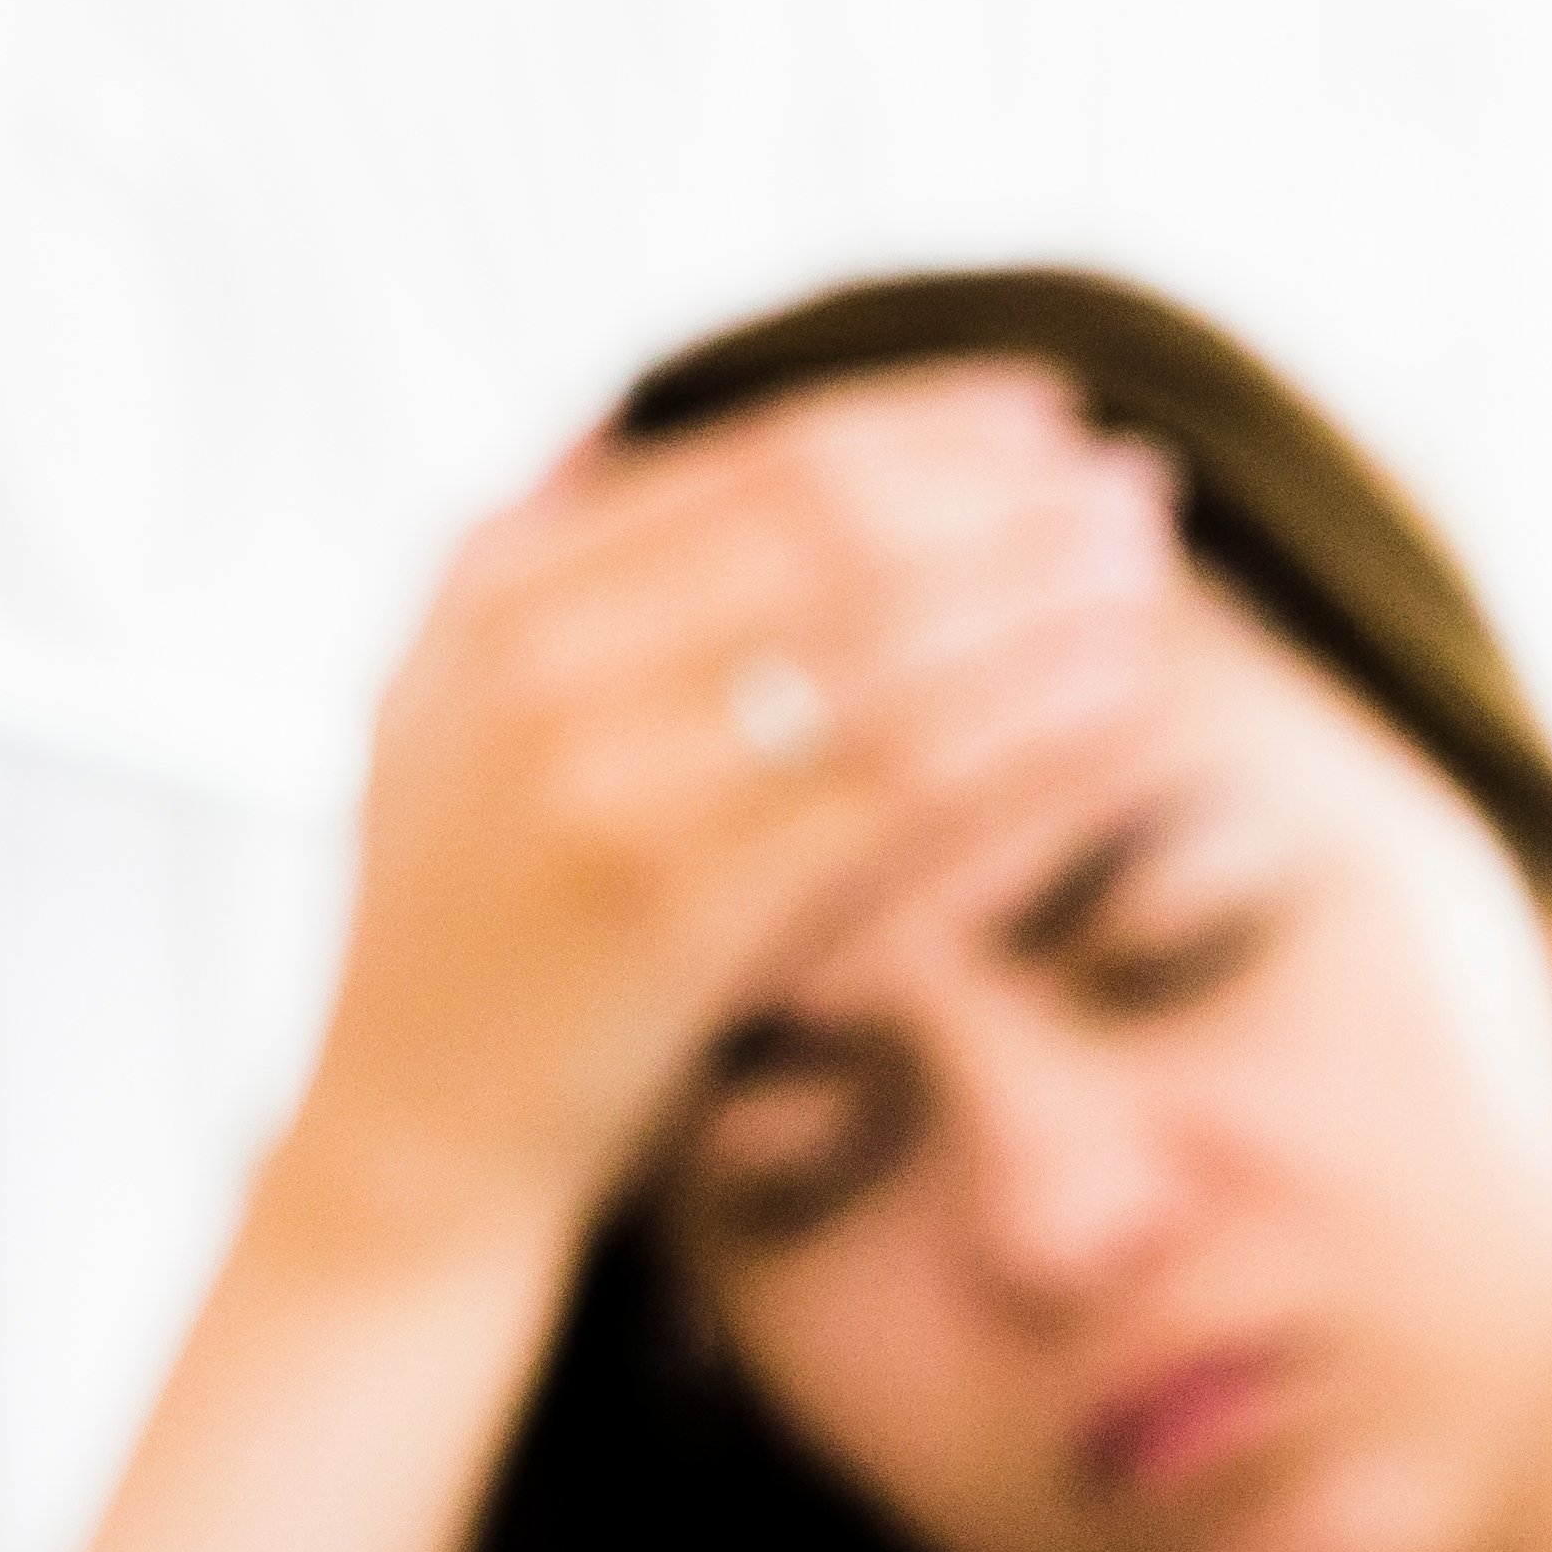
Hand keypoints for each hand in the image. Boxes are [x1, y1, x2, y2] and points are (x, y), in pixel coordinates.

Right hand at [269, 360, 1182, 1252]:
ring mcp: (603, 781)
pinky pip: (892, 791)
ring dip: (1034, 595)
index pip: (756, 460)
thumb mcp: (434, 704)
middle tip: (1134, 483)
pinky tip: (1117, 694)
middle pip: (833, 533)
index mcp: (496, 586)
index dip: (923, 425)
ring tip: (1144, 565)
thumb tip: (618, 410)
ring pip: (877, 650)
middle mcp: (538, 659)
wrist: (407, 1141)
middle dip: (1002, 498)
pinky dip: (1018, 730)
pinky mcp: (674, 907)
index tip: (1046, 412)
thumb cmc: (458, 926)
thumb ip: (527, 554)